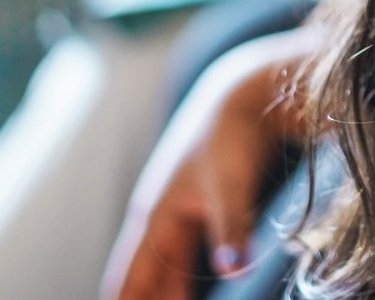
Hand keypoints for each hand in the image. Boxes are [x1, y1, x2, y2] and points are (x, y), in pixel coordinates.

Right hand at [102, 28, 319, 299]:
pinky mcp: (199, 207)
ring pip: (164, 267)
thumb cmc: (232, 139)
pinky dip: (180, 279)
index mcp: (157, 216)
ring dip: (162, 293)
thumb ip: (231, 227)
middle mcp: (160, 217)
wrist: (244, 96)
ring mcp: (177, 211)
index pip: (130, 277)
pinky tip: (184, 290)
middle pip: (144, 277)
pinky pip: (181, 255)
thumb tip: (233, 270)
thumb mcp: (230, 184)